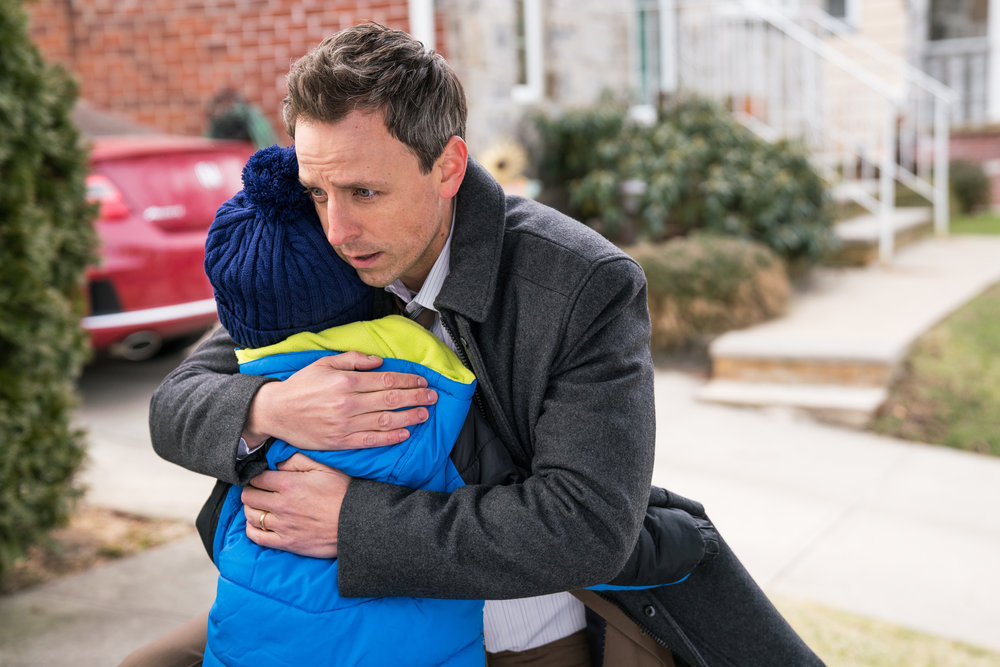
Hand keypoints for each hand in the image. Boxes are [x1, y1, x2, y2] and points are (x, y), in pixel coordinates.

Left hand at [242, 453, 349, 557]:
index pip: (256, 478)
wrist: (358, 522)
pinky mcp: (287, 542)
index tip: (261, 477)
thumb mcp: (324, 468)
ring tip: (259, 506)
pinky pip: (257, 537)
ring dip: (251, 509)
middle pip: (249, 496)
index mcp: (289, 484)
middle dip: (251, 491)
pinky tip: (258, 524)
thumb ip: (297, 461)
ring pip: (251, 516)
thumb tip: (277, 463)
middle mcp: (281, 505)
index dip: (256, 475)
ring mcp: (283, 525)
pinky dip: (252, 529)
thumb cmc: (343, 492)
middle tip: (258, 490)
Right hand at [243, 351, 437, 450]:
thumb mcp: (324, 363)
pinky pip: (371, 440)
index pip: (386, 379)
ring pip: (385, 420)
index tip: (423, 381)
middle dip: (416, 397)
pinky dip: (390, 438)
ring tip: (425, 414)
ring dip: (409, 417)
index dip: (409, 380)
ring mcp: (345, 424)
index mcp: (345, 380)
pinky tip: (405, 434)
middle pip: (391, 399)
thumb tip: (379, 361)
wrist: (276, 412)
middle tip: (434, 396)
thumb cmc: (301, 386)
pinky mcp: (340, 441)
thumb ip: (353, 359)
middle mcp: (348, 402)